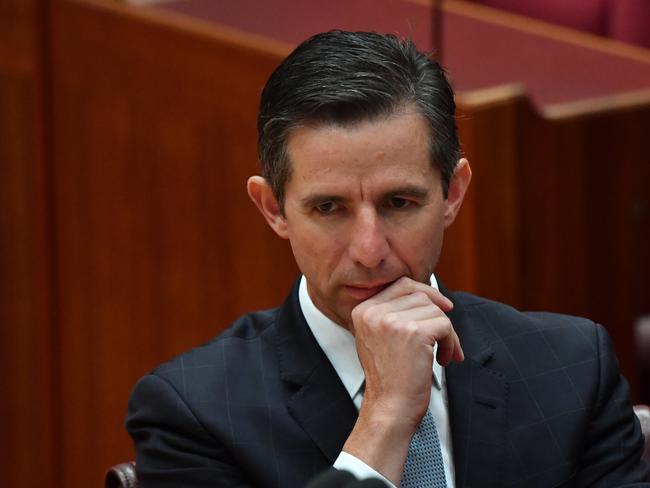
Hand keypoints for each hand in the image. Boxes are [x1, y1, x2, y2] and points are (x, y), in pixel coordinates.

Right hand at [342, 277, 462, 483]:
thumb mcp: (380, 338)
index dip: (426, 292)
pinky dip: (452, 343)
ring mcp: (392, 321)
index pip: (400, 285)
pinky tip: (445, 360)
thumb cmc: (389, 377)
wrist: (389, 407)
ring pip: (435, 310)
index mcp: (363, 310)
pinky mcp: (414, 332)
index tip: (443, 306)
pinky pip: (445, 325)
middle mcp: (374, 312)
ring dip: (447, 333)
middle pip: (420, 295)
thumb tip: (432, 295)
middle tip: (447, 336)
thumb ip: (394, 314)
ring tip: (442, 354)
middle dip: (439, 314)